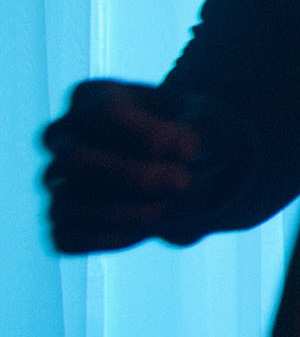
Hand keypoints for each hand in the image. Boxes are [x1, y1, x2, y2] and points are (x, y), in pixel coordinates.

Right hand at [41, 80, 226, 253]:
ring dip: (128, 214)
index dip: (150, 137)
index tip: (194, 151)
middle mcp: (63, 138)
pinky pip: (67, 238)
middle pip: (76, 159)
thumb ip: (199, 128)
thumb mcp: (205, 117)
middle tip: (184, 183)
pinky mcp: (63, 220)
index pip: (104, 115)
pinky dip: (109, 239)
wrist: (189, 165)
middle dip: (135, 177)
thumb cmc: (191, 131)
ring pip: (67, 204)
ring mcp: (57, 180)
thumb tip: (187, 153)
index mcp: (92, 98)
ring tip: (177, 210)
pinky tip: (147, 231)